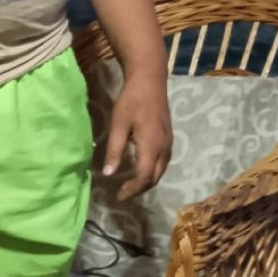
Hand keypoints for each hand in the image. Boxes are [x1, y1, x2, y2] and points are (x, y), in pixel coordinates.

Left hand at [102, 71, 172, 200]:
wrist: (150, 80)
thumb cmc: (131, 101)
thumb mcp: (118, 125)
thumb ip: (114, 150)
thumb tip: (108, 174)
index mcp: (152, 146)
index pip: (144, 177)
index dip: (132, 189)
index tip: (118, 196)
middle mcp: (164, 148)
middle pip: (155, 177)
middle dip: (140, 188)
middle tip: (123, 192)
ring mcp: (169, 142)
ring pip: (161, 170)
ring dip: (147, 181)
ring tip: (131, 184)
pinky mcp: (168, 137)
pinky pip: (163, 161)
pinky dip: (152, 170)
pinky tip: (141, 167)